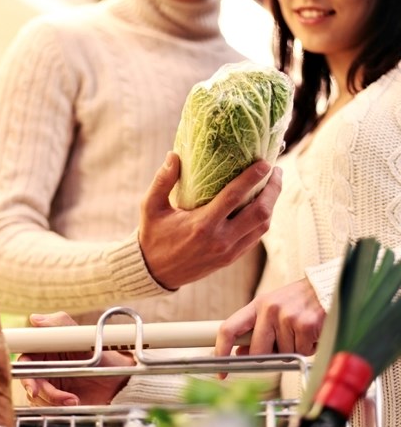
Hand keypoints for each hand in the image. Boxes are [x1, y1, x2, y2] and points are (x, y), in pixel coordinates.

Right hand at [18, 312, 134, 405]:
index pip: (26, 355)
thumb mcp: (84, 338)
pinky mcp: (57, 400)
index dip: (22, 366)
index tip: (30, 375)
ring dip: (51, 398)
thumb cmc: (104, 355)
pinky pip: (46, 407)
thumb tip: (35, 318)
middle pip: (27, 378)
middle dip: (34, 387)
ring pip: (36, 395)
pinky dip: (57, 406)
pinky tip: (73, 401)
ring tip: (72, 398)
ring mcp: (52, 384)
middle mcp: (47, 366)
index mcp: (49, 349)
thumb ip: (60, 325)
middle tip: (43, 393)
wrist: (121, 381)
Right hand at [139, 151, 281, 289]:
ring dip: (272, 205)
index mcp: (202, 225)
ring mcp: (228, 251)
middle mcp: (220, 239)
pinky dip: (262, 221)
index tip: (265, 162)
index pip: (235, 197)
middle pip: (260, 213)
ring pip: (262, 227)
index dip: (253, 177)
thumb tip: (174, 155)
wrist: (155, 272)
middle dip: (273, 189)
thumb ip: (162, 181)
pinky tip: (262, 207)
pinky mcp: (230, 259)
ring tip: (273, 186)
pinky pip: (255, 238)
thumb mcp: (150, 207)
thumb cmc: (153, 236)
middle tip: (276, 171)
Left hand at [215, 278, 325, 376]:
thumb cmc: (299, 302)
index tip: (220, 369)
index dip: (221, 350)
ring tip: (302, 332)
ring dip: (294, 350)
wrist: (329, 288)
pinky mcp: (306, 325)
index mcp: (257, 305)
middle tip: (282, 348)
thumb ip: (257, 330)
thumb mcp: (273, 309)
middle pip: (258, 351)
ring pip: (284, 354)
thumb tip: (240, 354)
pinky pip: (302, 352)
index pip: (229, 328)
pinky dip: (309, 348)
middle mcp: (269, 309)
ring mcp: (288, 317)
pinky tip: (313, 332)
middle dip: (268, 358)